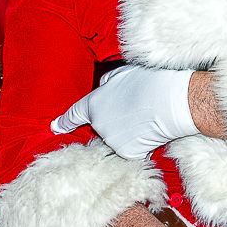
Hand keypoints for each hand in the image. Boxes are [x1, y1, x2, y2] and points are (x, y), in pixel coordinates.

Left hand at [51, 65, 199, 160]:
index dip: (63, 122)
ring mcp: (113, 141)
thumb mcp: (123, 73)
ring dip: (129, 131)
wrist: (171, 102)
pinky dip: (141, 143)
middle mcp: (99, 125)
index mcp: (93, 104)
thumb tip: (105, 87)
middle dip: (115, 119)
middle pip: (103, 126)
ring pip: (119, 138)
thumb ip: (108, 82)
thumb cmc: (149, 82)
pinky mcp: (129, 153)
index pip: (73, 115)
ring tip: (146, 116)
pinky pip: (132, 149)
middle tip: (135, 107)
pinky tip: (151, 129)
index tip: (55, 127)